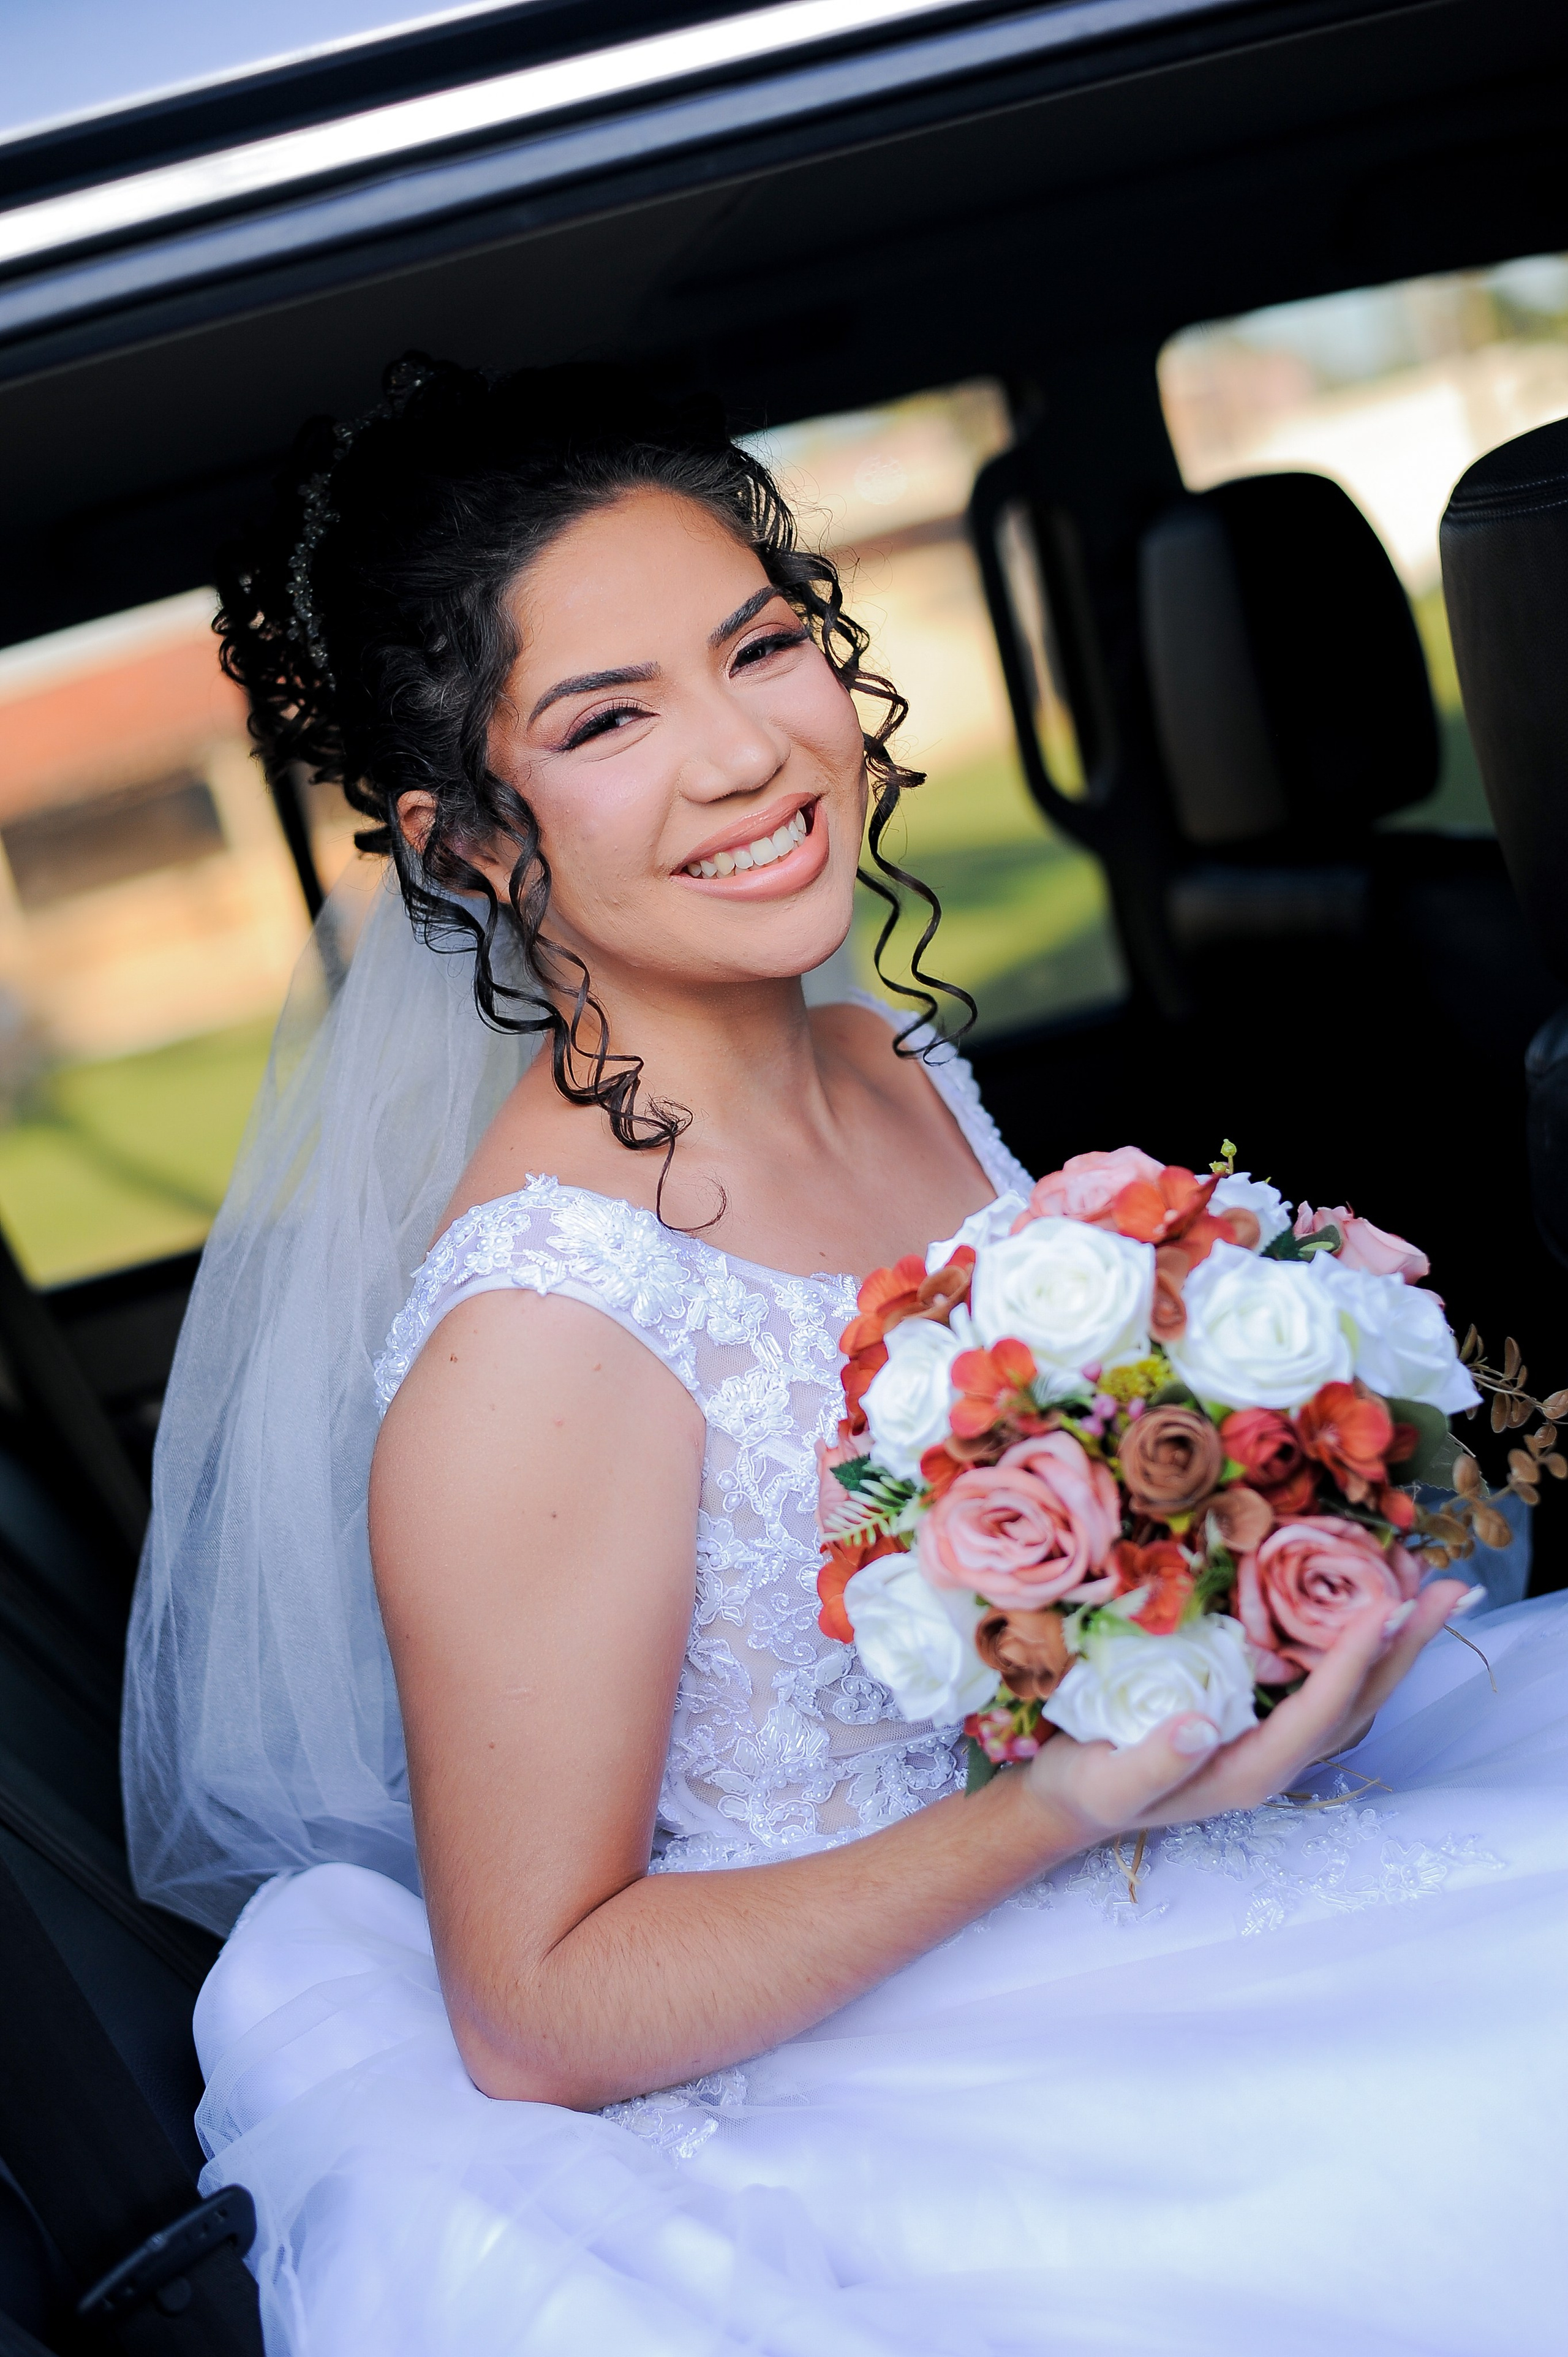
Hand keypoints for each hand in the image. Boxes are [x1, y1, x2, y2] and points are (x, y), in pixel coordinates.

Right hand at [1019, 1577, 1470, 1844]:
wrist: (1073, 1801)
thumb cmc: (1090, 1786)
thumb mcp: (1109, 1781)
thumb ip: (1153, 1763)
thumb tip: (1198, 1727)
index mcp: (1249, 1772)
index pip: (1318, 1713)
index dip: (1353, 1661)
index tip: (1383, 1607)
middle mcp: (1277, 1757)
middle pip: (1359, 1702)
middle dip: (1405, 1646)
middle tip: (1448, 1587)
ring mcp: (1274, 1739)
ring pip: (1353, 1691)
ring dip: (1394, 1642)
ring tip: (1426, 1585)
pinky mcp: (1262, 1717)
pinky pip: (1326, 1679)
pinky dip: (1357, 1642)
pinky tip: (1366, 1606)